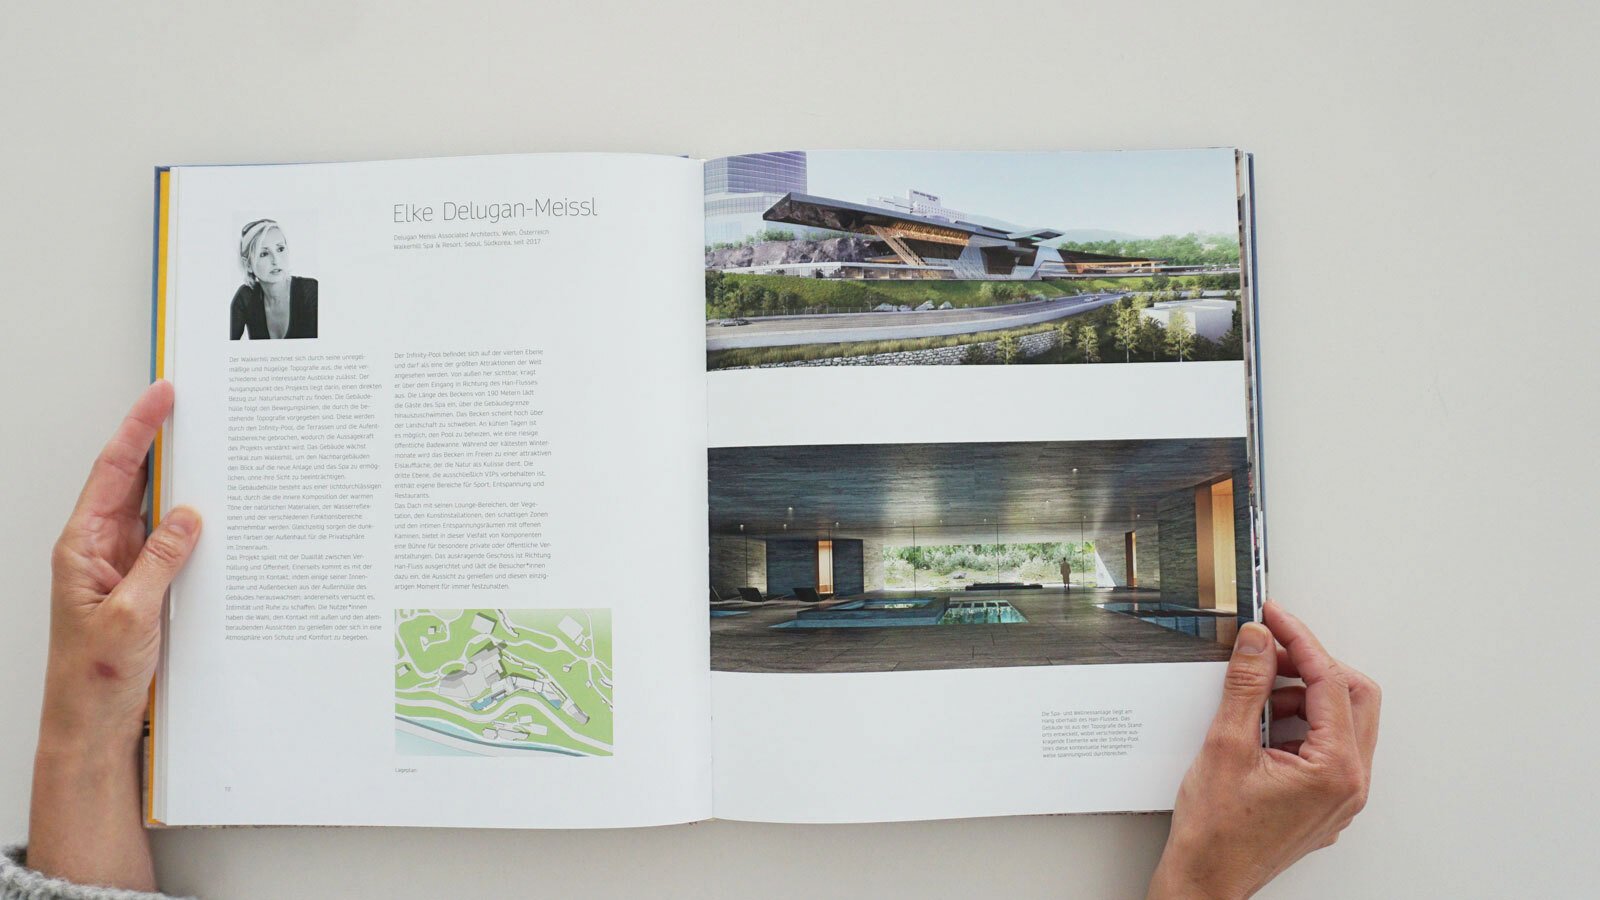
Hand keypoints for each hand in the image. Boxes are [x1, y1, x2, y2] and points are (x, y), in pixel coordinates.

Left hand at [29, 381, 201, 890]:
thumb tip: (188, 517)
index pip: (112, 472)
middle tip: (194, 410)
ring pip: (156, 512)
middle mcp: (99, 551)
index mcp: (81, 548)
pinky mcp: (145, 588)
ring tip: (211, 454)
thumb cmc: (92, 678)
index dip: (139, 430)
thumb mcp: (132, 615)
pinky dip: (193, 528)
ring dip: (182, 485)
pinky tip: (215, 519)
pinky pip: (172, 545)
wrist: (91, 727)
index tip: (162, 396)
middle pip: (133, 481)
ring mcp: (123, 568)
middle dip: (161, 442)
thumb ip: (161, 561)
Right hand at [1146, 600, 1379, 899]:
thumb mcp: (1225, 744)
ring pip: (1342, 721)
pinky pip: (1328, 746)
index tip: (1275, 618)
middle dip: (1311, 666)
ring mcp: (1341, 795)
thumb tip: (1258, 642)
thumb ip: (1246, 685)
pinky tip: (1260, 725)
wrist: (1206, 879)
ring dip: (1304, 697)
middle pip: (1353, 697)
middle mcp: (1349, 783)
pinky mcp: (1324, 800)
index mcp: (1335, 769)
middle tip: (1270, 650)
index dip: (1301, 641)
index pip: (1331, 682)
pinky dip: (1299, 724)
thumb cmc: (1216, 832)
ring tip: (1255, 697)